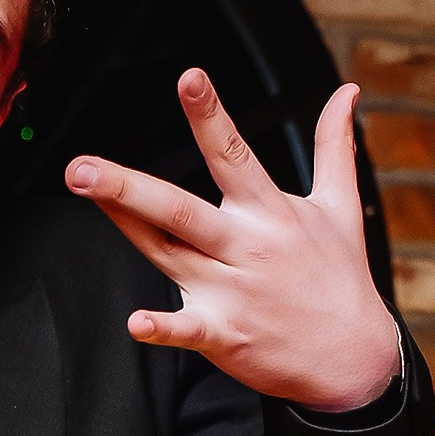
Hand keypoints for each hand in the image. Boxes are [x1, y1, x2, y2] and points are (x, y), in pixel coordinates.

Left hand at [66, 71, 400, 412]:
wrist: (353, 357)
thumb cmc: (339, 279)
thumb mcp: (340, 207)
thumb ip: (334, 146)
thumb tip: (347, 91)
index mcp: (269, 212)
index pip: (233, 155)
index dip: (210, 116)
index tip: (189, 78)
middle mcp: (245, 246)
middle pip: (179, 208)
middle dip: (128, 186)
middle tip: (81, 165)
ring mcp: (232, 291)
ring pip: (166, 251)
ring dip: (124, 223)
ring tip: (84, 191)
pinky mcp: (225, 334)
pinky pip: (186, 330)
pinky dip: (161, 327)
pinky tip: (136, 323)